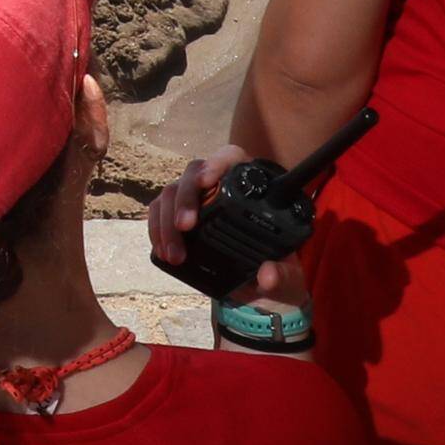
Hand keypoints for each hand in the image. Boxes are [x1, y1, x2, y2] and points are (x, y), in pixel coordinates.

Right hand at [141, 147, 296, 298]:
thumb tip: (268, 275)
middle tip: (185, 227)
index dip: (217, 163)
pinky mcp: (178, 216)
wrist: (259, 287)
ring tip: (174, 254)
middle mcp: (219, 186)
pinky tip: (162, 250)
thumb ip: (284, 277)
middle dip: (186, 198)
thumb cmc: (276, 272)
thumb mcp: (288, 279)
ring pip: (172, 192)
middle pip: (194, 173)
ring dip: (167, 221)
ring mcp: (196, 199)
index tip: (208, 182)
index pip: (231, 157)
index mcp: (250, 188)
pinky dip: (156, 229)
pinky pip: (159, 211)